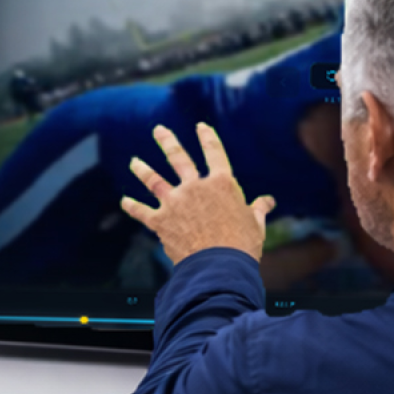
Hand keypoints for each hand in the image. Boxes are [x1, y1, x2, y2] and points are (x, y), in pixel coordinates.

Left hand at [121, 122, 275, 264]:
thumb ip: (257, 208)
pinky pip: (142, 212)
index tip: (201, 126)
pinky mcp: (160, 221)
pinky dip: (132, 207)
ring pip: (154, 180)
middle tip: (159, 130)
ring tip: (134, 162)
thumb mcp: (255, 223)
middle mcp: (195, 187)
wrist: (219, 266)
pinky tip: (124, 201)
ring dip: (143, 170)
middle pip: (179, 158)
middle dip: (168, 141)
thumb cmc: (242, 245)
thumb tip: (268, 201)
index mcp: (221, 183)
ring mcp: (175, 202)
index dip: (208, 138)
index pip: (215, 153)